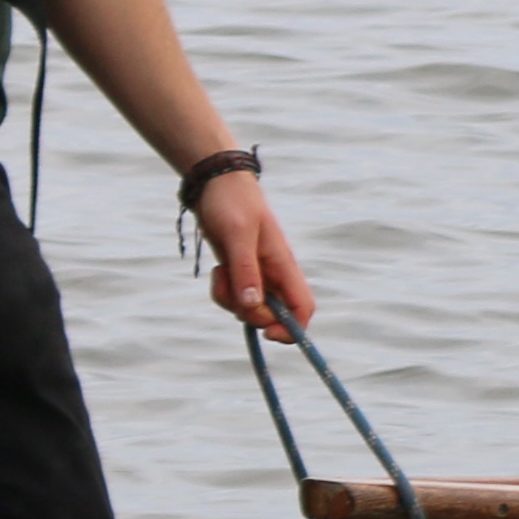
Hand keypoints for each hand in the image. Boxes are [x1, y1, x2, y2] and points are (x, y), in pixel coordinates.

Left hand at [197, 176, 313, 335]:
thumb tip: (253, 306)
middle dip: (249, 312)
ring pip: (249, 308)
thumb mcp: (237, 235)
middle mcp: (274, 274)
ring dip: (230, 300)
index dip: (293, 328)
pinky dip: (222, 292)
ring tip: (220, 272)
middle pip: (272, 315)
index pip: (303, 307)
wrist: (215, 184)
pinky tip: (218, 270)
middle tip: (231, 290)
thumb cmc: (231, 203)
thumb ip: (245, 271)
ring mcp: (257, 274)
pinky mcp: (240, 273)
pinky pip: (234, 298)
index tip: (268, 334)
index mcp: (284, 265)